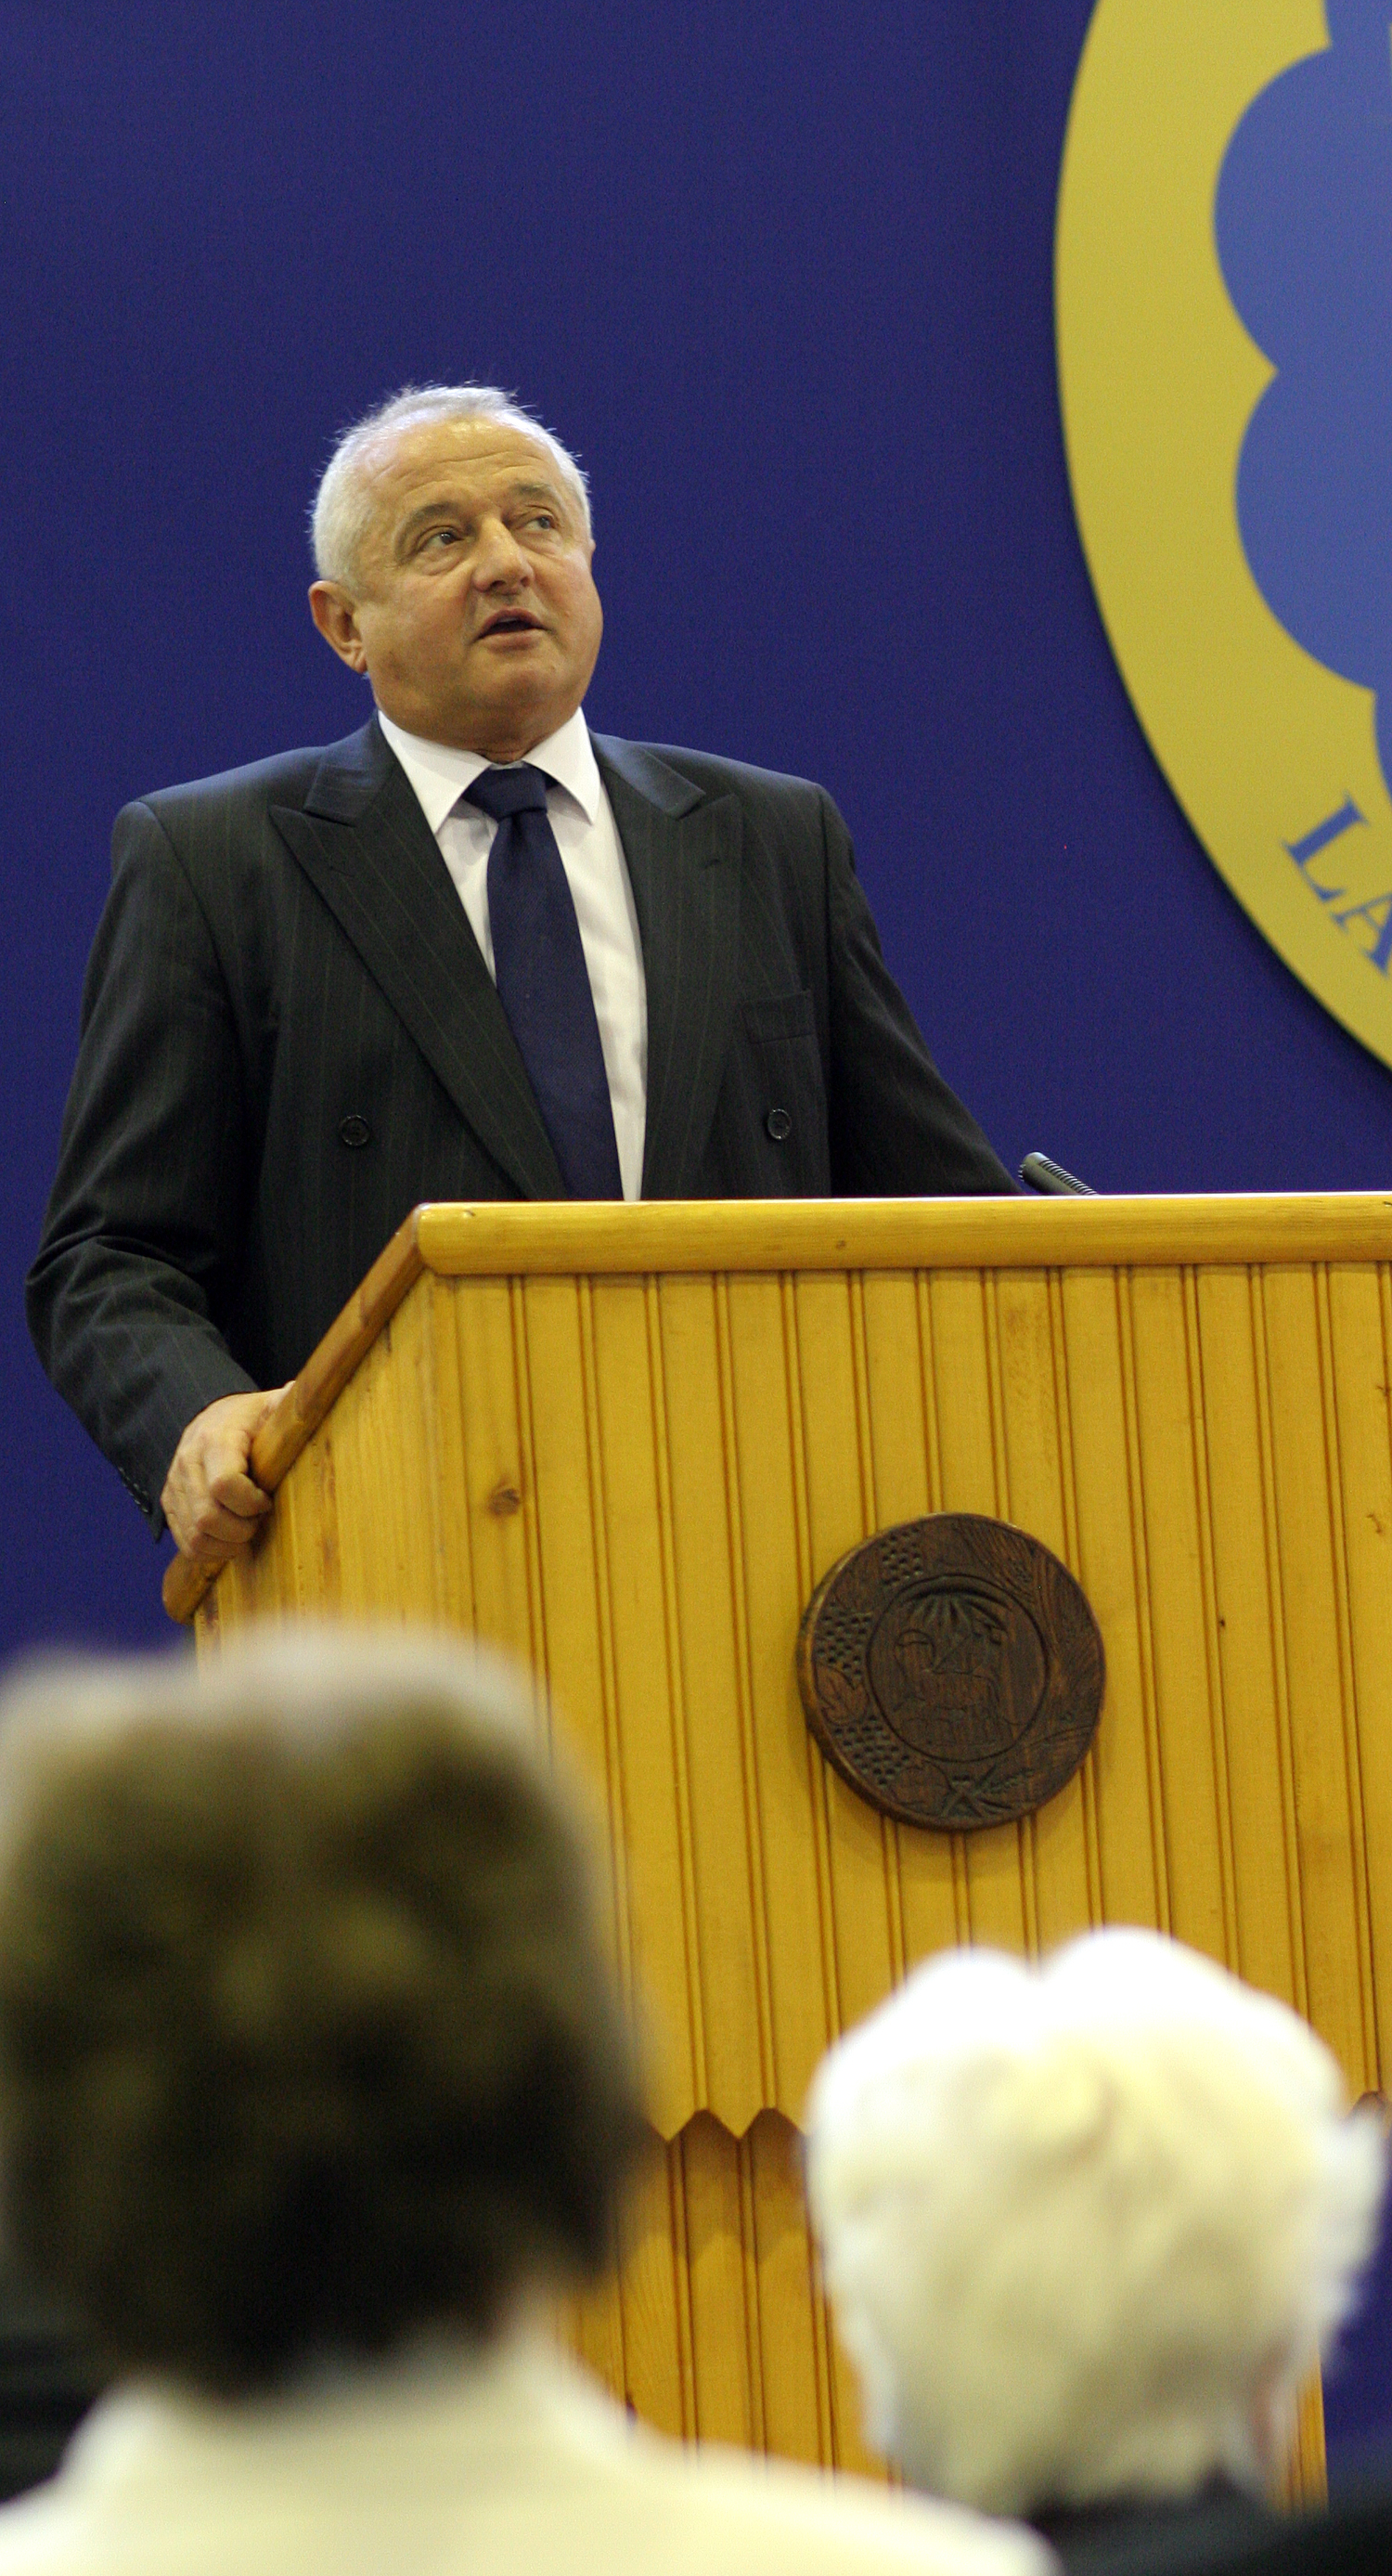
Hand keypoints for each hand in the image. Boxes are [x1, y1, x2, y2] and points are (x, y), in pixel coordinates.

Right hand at [160, 1386, 289, 1562]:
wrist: (210, 1417)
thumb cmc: (249, 1418)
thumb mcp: (271, 1406)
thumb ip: (288, 1405)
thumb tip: (306, 1395)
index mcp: (215, 1440)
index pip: (224, 1485)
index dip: (250, 1503)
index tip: (266, 1501)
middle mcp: (188, 1463)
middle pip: (207, 1518)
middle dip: (241, 1530)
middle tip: (258, 1523)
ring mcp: (175, 1485)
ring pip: (194, 1536)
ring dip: (226, 1545)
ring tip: (246, 1532)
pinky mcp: (170, 1502)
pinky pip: (184, 1542)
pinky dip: (209, 1552)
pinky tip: (230, 1541)